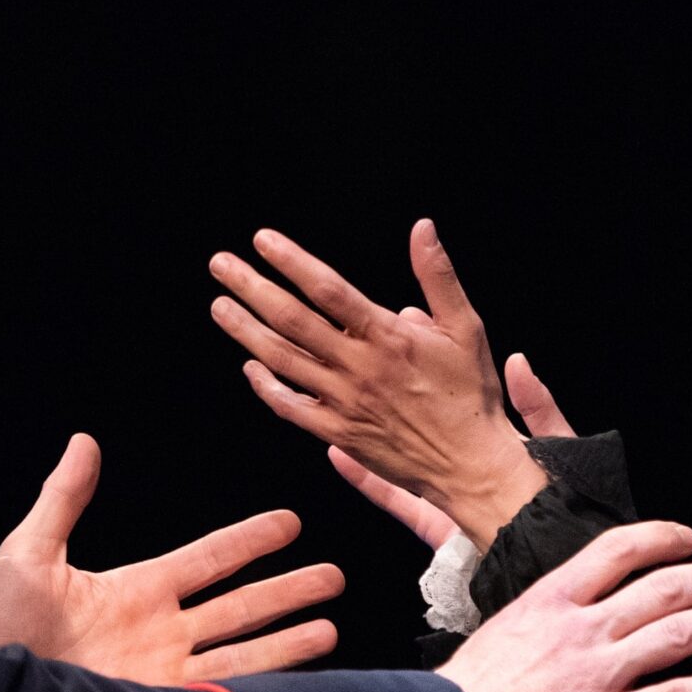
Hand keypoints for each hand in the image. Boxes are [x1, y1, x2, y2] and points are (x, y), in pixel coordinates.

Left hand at [0, 435, 343, 683]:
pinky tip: (297, 681)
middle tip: (335, 576)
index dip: (250, 539)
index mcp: (138, 590)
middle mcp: (162, 632)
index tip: (291, 522)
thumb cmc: (2, 627)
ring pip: (245, 650)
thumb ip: (62, 501)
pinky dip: (263, 685)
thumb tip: (84, 441)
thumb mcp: (29, 555)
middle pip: (241, 604)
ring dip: (289, 637)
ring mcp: (168, 673)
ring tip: (332, 625)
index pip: (209, 558)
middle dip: (288, 590)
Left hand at [209, 220, 547, 547]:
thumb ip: (437, 276)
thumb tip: (422, 228)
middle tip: (220, 264)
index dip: (292, 262)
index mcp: (388, 337)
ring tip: (219, 305)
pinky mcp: (338, 433)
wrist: (471, 463)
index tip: (263, 240)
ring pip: (283, 360)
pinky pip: (290, 407)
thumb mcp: (464, 327)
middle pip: (293, 320)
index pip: (328, 290)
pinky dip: (266, 386)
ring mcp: (343, 402)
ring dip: (245, 331)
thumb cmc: (470, 393)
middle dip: (252, 288)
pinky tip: (250, 366)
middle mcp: (358, 368)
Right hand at [438, 520, 691, 691]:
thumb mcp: (501, 629)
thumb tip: (573, 608)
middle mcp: (580, 630)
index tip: (688, 539)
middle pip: (665, 589)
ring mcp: (597, 676)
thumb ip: (543, 615)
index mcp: (549, 600)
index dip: (661, 538)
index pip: (617, 550)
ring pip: (679, 636)